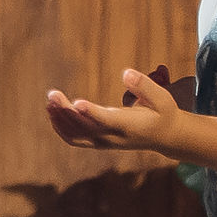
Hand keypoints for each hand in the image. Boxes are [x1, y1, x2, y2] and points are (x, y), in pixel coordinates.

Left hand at [42, 66, 180, 155]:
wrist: (165, 137)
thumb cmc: (163, 113)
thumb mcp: (162, 98)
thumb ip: (144, 86)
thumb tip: (126, 73)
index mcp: (130, 126)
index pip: (107, 121)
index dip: (91, 113)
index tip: (76, 103)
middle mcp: (114, 137)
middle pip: (85, 127)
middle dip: (67, 111)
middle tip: (52, 94)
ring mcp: (105, 142)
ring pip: (77, 135)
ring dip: (60, 119)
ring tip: (50, 100)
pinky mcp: (99, 143)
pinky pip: (76, 139)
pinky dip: (61, 128)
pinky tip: (53, 113)